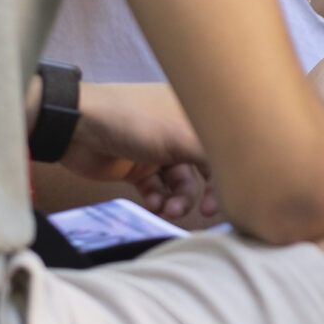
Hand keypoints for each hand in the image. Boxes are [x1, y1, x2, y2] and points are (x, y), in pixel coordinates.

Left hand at [64, 81, 217, 222]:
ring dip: (178, 200)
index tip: (229, 197)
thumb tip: (246, 173)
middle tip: (204, 212)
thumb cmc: (134, 119)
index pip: (223, 144)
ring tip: (169, 209)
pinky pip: (157, 190)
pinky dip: (157, 200)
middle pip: (205, 168)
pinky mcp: (137, 168)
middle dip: (203, 192)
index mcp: (195, 112)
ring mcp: (158, 150)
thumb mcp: (183, 136)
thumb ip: (216, 155)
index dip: (230, 171)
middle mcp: (180, 130)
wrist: (77, 127)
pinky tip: (152, 203)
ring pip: (180, 183)